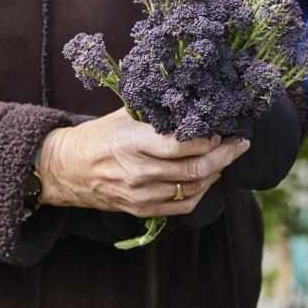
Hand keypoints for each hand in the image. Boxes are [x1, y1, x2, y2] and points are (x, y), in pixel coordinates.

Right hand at [35, 109, 248, 217]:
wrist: (67, 170)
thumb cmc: (99, 135)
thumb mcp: (124, 114)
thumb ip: (157, 111)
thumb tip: (193, 97)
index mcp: (132, 142)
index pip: (181, 145)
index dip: (207, 139)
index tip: (219, 129)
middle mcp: (138, 171)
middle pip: (195, 170)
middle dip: (225, 156)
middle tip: (240, 143)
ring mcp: (141, 194)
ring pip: (194, 189)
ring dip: (216, 173)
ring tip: (227, 157)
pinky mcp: (142, 210)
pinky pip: (183, 206)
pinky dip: (201, 192)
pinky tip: (208, 178)